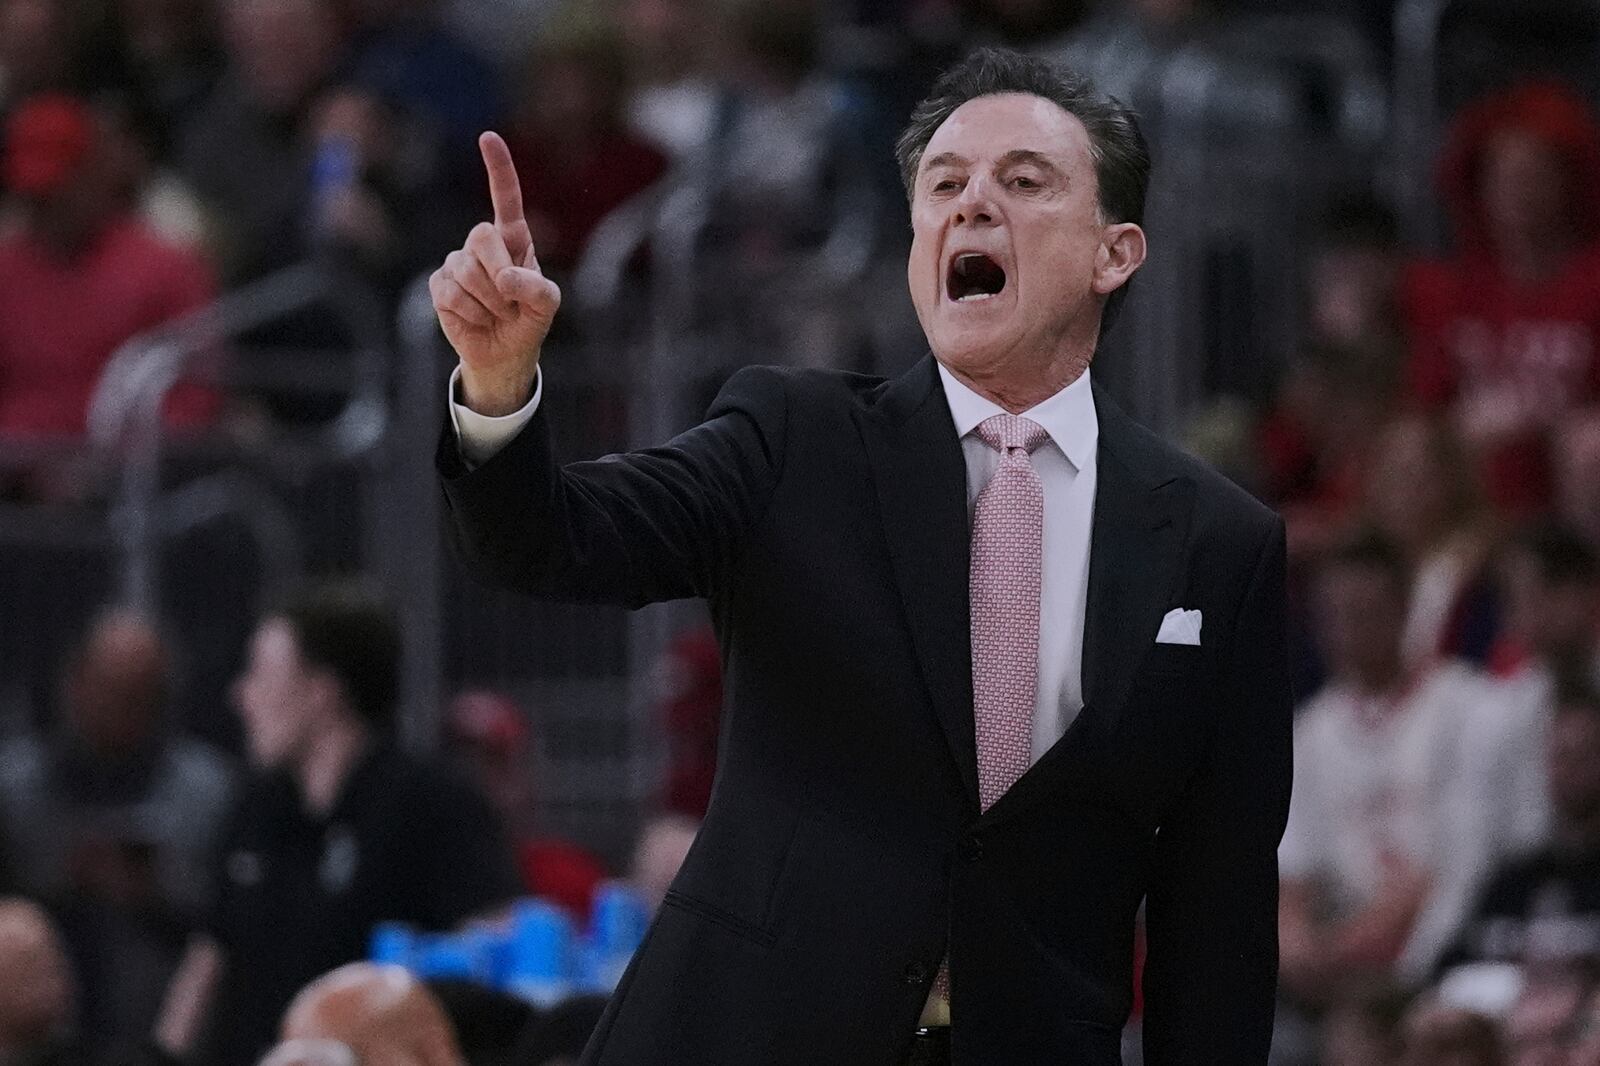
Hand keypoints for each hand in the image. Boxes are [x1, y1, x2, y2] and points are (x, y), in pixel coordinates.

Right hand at [429, 132, 560, 414]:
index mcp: (513, 240)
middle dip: (499, 274)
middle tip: (510, 302)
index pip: (505, 198)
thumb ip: (536, 289)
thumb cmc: (528, 321)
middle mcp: (482, 245)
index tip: (487, 137)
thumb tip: (506, 277)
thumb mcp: (547, 306)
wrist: (504, 353)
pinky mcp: (439, 285)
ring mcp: (457, 263)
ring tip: (496, 314)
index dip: (498, 168)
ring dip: (488, 302)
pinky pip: (451, 293)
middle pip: (481, 238)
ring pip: (466, 271)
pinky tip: (476, 319)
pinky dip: (470, 313)